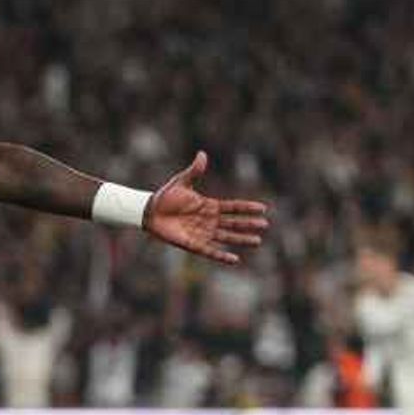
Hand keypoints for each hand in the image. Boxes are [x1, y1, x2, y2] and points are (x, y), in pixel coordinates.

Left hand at [145, 151, 270, 265]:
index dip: (246, 208)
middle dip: (248, 224)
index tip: (263, 208)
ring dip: (241, 240)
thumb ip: (194, 171)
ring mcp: (202, 233)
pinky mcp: (192, 244)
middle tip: (265, 225)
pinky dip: (222, 255)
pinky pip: (210, 251)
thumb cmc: (165, 196)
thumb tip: (202, 154)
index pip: (232, 207)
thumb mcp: (181, 182)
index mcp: (209, 206)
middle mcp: (208, 220)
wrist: (149, 211)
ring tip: (257, 241)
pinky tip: (235, 260)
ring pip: (226, 237)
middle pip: (233, 223)